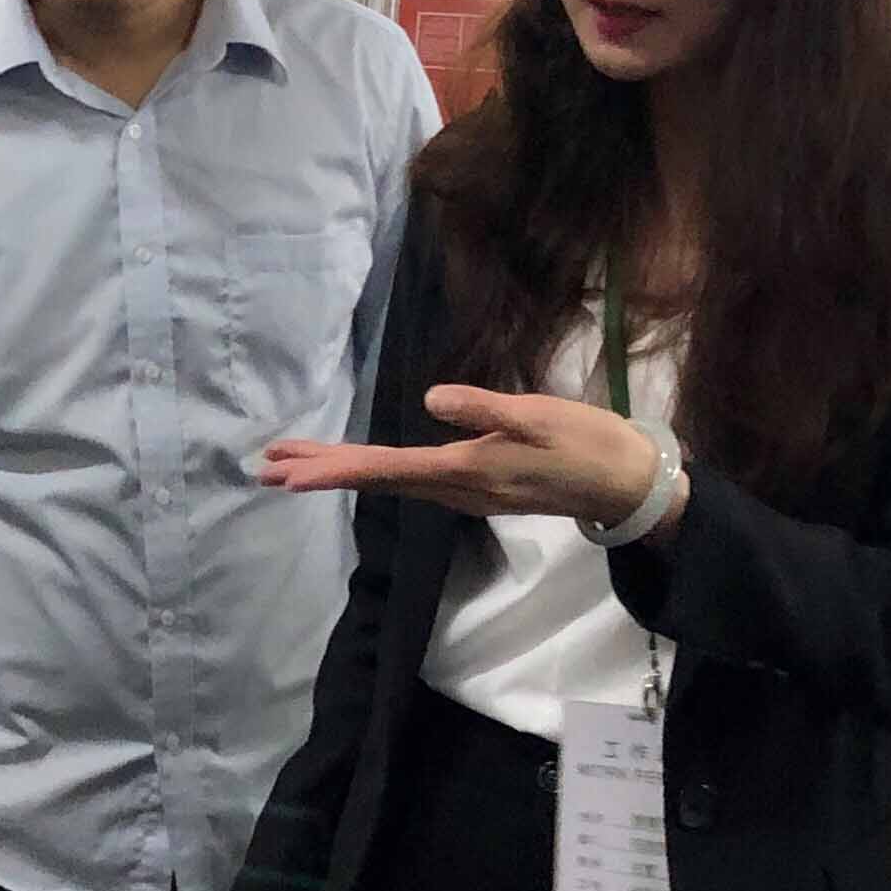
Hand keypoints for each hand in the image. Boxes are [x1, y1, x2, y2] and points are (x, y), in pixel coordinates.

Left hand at [264, 386, 674, 536]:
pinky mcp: (475, 485)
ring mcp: (464, 491)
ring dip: (341, 473)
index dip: (332, 470)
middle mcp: (455, 488)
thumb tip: (431, 400)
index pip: (385, 470)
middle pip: (375, 480)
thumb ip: (484, 409)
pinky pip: (410, 480)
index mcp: (464, 470)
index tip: (286, 474)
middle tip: (264, 468)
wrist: (625, 483)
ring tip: (294, 466)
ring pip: (389, 482)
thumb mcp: (538, 416)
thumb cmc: (585, 443)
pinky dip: (374, 473)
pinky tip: (360, 468)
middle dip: (319, 473)